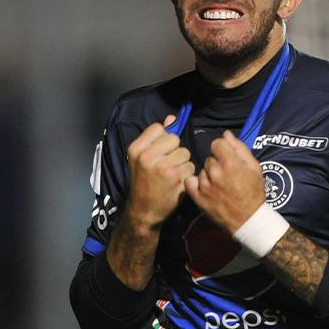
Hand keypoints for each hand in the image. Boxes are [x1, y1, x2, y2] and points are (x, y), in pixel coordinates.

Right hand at [123, 115, 194, 229]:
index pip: (159, 128)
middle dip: (175, 150)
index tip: (160, 152)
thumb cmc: (143, 182)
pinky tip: (177, 182)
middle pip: (175, 139)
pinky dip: (187, 174)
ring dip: (182, 163)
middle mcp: (147, 156)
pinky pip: (191, 166)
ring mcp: (162, 166)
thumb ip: (156, 138)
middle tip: (167, 164)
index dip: (163, 139)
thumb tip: (172, 118)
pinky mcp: (176, 177)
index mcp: (137, 148)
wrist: (144, 210)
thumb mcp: (142, 158)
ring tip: (172, 174)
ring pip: (185, 153)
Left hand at [185, 130, 265, 234]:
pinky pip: (190, 181)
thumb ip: (240, 148)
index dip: (223, 149)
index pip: (217, 143)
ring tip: (219, 184)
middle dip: (217, 162)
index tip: (228, 158)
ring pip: (202, 169)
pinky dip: (196, 183)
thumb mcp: (255, 167)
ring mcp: (204, 185)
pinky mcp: (198, 197)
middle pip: (209, 157)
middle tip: (226, 174)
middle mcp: (215, 172)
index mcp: (230, 162)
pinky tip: (205, 187)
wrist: (248, 220)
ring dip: (209, 174)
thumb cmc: (254, 193)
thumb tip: (226, 134)